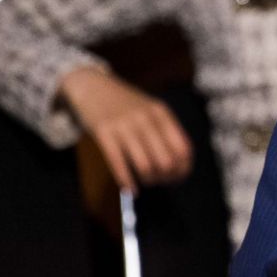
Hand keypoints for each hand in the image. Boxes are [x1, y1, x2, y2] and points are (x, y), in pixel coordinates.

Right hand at [59, 67, 192, 192]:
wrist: (93, 86)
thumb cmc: (126, 104)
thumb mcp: (151, 110)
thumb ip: (166, 132)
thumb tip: (181, 165)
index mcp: (162, 114)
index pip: (183, 149)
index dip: (183, 169)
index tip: (177, 177)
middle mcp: (146, 118)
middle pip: (166, 161)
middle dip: (165, 177)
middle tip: (159, 180)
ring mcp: (124, 125)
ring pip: (145, 165)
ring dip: (148, 180)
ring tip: (146, 182)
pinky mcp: (103, 132)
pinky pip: (119, 164)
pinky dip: (127, 182)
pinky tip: (130, 190)